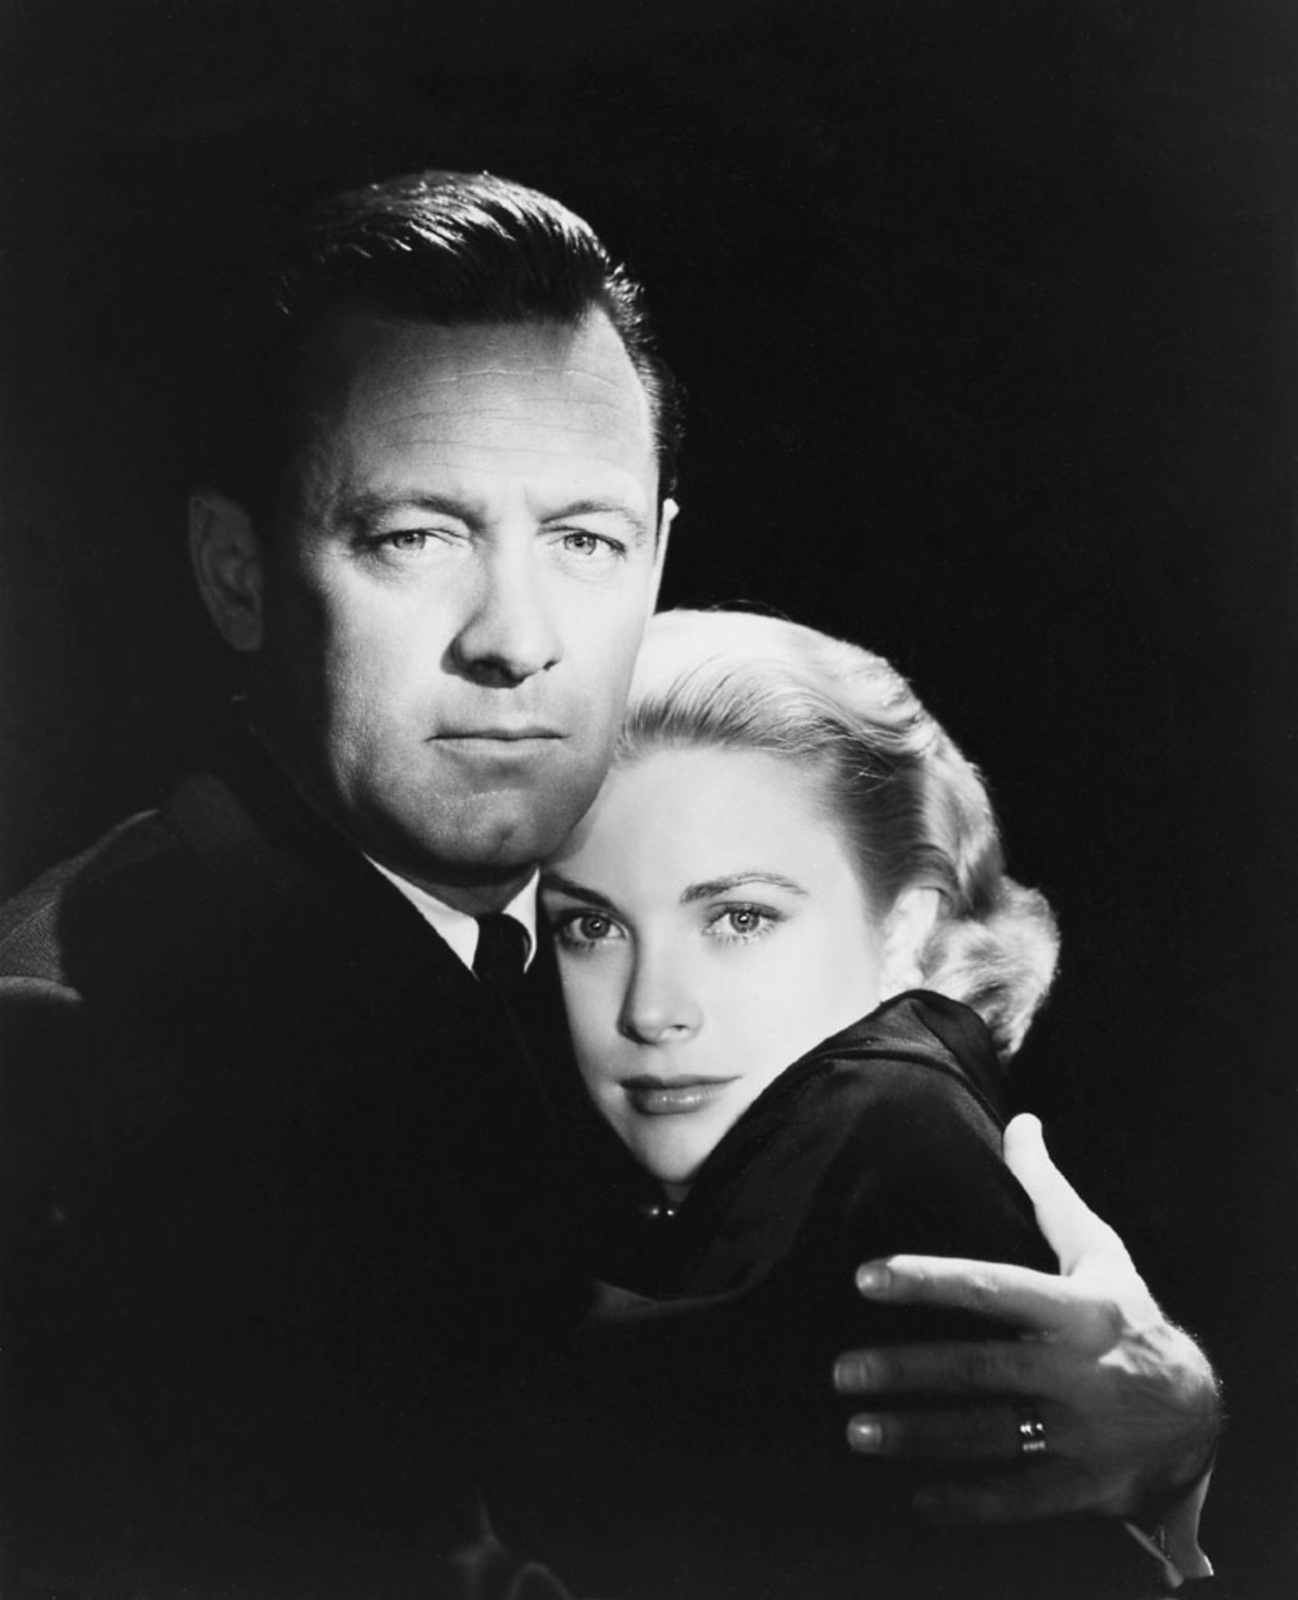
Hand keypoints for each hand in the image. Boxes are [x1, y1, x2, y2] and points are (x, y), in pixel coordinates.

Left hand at [832, 1115, 1220, 1529]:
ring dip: (918, 1435)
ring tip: (857, 1430)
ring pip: (988, 1436)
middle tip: (842, 1371)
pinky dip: (968, 1503)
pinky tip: (916, 1497)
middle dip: (906, 1370)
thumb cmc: (1127, 1318)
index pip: (991, 1288)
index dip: (928, 1280)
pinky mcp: (1084, 1486)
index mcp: (1076, 1309)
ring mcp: (1080, 1434)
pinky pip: (1018, 1499)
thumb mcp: (1099, 1250)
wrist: (1198, 1414)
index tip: (867, 1277)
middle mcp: (1076, 1371)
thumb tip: (1020, 1120)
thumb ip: (1047, 1190)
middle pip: (979, 1369)